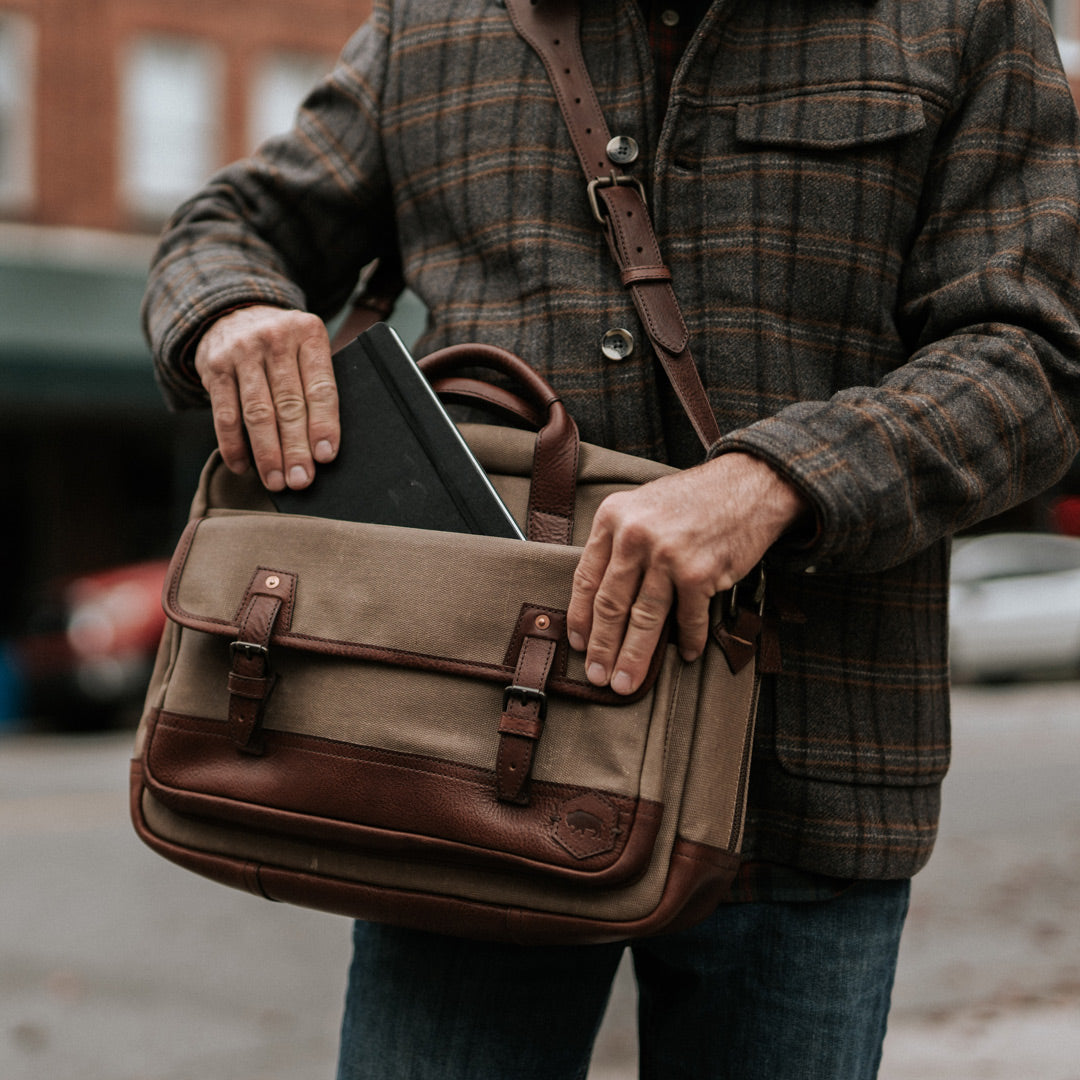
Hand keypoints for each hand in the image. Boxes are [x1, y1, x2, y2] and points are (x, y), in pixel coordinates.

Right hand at [194, 305, 338, 490]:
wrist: (234, 314)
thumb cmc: (284, 346)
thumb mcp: (306, 347)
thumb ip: (316, 383)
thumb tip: (324, 447)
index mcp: (309, 334)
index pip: (320, 387)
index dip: (324, 424)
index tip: (325, 456)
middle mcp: (275, 339)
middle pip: (289, 404)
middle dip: (296, 448)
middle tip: (301, 480)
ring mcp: (242, 352)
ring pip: (257, 412)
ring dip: (267, 453)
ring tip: (276, 481)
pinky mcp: (215, 367)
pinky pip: (224, 414)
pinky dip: (233, 445)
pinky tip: (243, 467)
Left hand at [565, 453, 809, 694]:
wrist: (749, 483)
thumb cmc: (694, 499)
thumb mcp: (642, 507)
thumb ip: (619, 543)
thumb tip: (601, 600)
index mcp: (612, 518)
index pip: (586, 578)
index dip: (580, 618)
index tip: (579, 645)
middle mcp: (635, 535)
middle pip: (610, 605)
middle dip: (603, 648)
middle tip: (598, 677)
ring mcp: (667, 555)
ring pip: (644, 620)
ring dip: (635, 657)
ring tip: (627, 682)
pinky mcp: (700, 573)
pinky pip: (688, 619)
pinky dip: (689, 641)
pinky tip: (687, 656)